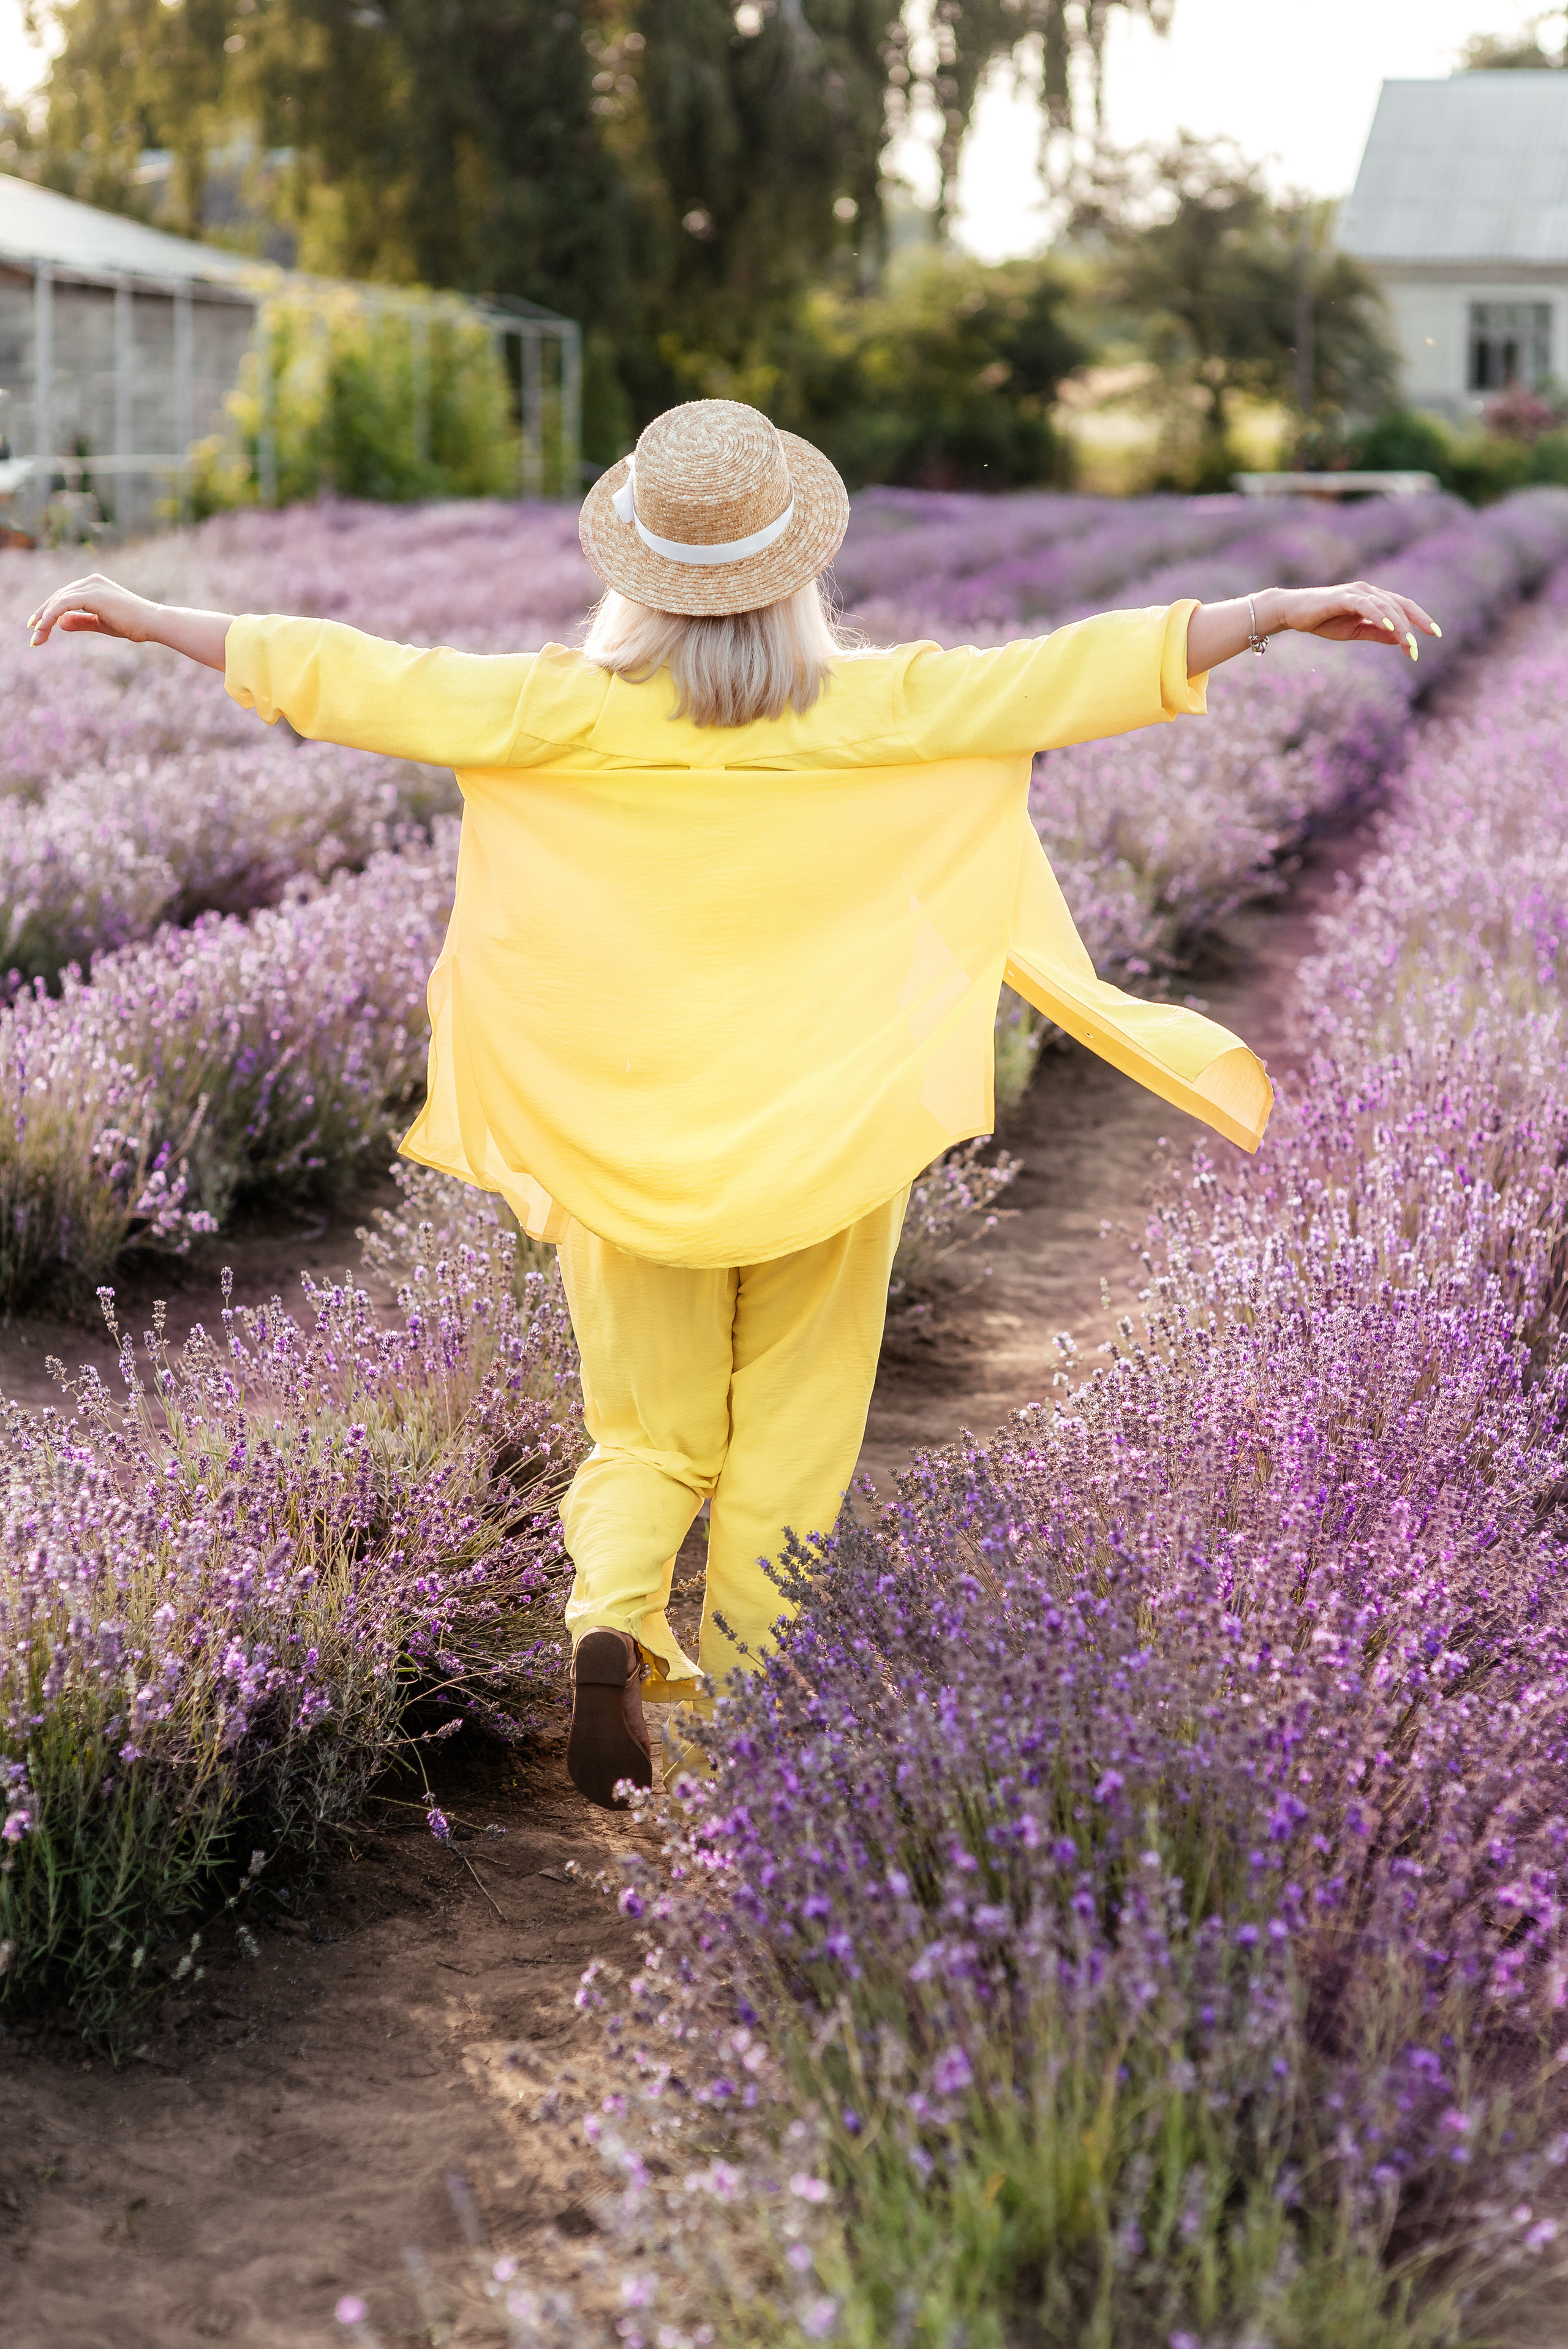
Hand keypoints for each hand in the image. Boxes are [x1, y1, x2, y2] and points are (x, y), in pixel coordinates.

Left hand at [26, 576, 231, 669]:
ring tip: (37, 637)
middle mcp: (90, 581)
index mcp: (93, 585)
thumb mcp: (102, 623)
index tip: (38, 628)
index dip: (49, 612)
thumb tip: (60, 623)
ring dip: (44, 620)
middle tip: (33, 635)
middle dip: (42, 616)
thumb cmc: (133, 624)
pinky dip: (51, 617)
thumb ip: (81, 621)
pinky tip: (44, 629)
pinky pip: (63, 605)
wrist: (152, 623)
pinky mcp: (91, 595)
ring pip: (57, 600)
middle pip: (57, 597)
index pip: (64, 596)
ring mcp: (91, 586)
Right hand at [1186, 579, 1441, 676]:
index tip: (1435, 635)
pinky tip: (1391, 629)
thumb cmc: (1322, 620)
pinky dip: (1381, 617)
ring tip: (1409, 645)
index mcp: (1374, 599)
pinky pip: (1368, 606)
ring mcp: (1357, 592)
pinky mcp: (1344, 597)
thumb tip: (1401, 639)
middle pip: (1401, 606)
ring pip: (1387, 607)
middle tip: (1419, 650)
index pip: (1404, 607)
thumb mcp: (1355, 630)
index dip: (1421, 619)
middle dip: (1414, 627)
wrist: (1292, 612)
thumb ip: (1377, 633)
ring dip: (1400, 627)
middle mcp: (1369, 591)